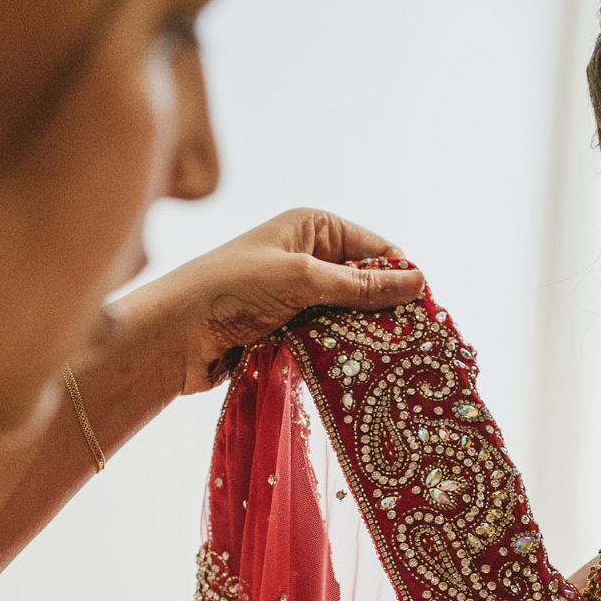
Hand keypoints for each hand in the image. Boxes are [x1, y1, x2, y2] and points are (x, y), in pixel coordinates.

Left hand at [109, 208, 426, 395]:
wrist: (174, 334)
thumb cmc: (231, 290)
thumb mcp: (303, 280)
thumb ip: (362, 285)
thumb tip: (418, 281)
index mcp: (312, 227)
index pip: (376, 248)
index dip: (401, 277)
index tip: (426, 312)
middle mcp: (306, 256)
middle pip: (365, 285)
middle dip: (386, 311)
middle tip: (414, 344)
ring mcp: (296, 296)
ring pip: (348, 317)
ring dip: (363, 337)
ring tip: (392, 362)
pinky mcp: (286, 330)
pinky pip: (327, 340)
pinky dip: (341, 354)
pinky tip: (361, 372)